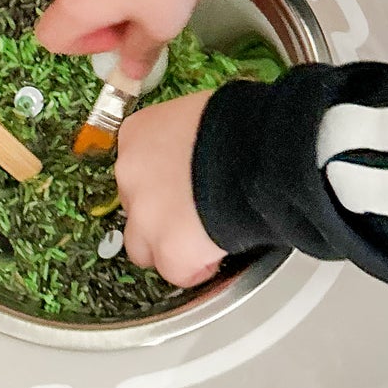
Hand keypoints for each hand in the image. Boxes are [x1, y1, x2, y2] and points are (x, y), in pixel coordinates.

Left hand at [116, 92, 224, 286]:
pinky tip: (214, 255)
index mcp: (138, 133)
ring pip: (143, 246)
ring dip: (168, 246)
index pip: (136, 167)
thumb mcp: (201, 116)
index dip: (161, 181)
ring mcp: (145, 214)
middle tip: (193, 213)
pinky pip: (175, 271)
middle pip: (134, 206)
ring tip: (202, 240)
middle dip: (160, 214)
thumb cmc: (240, 124)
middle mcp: (132, 173)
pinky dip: (194, 269)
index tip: (180, 187)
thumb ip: (187, 138)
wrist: (255, 150)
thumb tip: (202, 151)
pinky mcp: (168, 249)